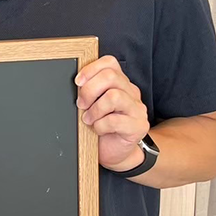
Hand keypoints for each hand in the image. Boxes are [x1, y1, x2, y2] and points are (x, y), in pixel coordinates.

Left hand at [75, 55, 148, 170]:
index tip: (77, 82)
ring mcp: (137, 109)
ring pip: (114, 96)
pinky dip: (100, 126)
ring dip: (95, 110)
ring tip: (89, 119)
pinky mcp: (138, 126)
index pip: (109, 63)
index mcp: (120, 83)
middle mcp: (131, 93)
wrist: (115, 153)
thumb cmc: (101, 127)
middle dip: (89, 90)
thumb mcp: (92, 106)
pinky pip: (115, 120)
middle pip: (110, 76)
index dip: (90, 69)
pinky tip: (98, 130)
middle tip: (81, 105)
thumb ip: (89, 92)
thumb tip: (76, 83)